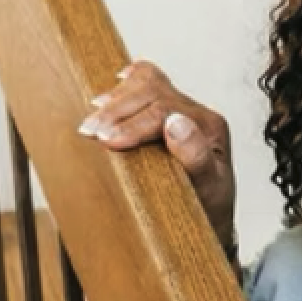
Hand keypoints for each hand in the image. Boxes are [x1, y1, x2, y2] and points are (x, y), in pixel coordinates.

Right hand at [78, 60, 236, 248]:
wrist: (208, 218)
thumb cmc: (208, 208)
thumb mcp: (209, 191)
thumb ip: (197, 159)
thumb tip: (177, 124)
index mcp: (210, 127)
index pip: (166, 111)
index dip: (132, 124)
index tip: (107, 141)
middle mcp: (197, 112)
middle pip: (152, 90)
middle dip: (117, 111)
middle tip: (91, 132)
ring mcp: (182, 107)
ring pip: (146, 82)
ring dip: (115, 100)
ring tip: (92, 122)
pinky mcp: (167, 109)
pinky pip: (146, 83)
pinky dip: (124, 88)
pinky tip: (106, 98)